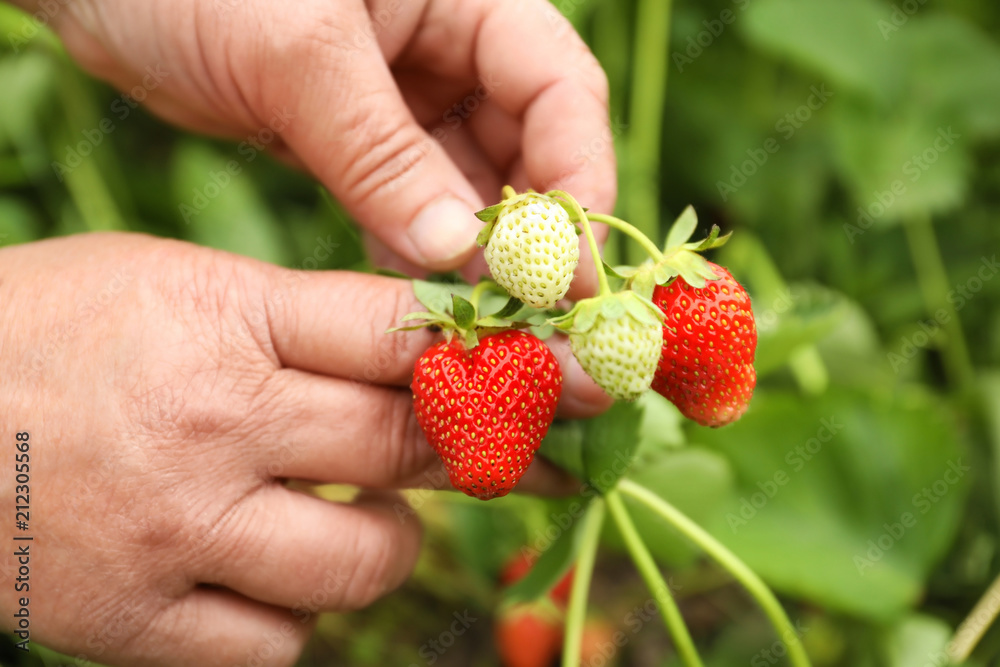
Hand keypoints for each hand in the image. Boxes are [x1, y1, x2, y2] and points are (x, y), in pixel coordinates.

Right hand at [0, 233, 607, 665]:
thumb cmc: (51, 330)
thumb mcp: (174, 285)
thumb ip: (299, 318)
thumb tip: (422, 355)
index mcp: (225, 320)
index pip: (403, 334)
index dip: (512, 354)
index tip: (588, 373)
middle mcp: (216, 427)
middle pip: (408, 444)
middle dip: (491, 451)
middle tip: (536, 454)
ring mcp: (180, 532)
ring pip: (365, 562)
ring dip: (389, 542)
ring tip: (351, 513)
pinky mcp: (139, 624)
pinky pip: (283, 642)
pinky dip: (302, 612)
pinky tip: (270, 572)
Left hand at [34, 0, 614, 287]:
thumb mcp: (295, 54)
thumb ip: (380, 153)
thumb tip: (456, 252)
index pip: (560, 91)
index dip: (576, 181)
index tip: (564, 272)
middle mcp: (449, 46)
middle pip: (528, 149)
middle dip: (529, 235)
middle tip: (527, 321)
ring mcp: (405, 96)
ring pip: (470, 185)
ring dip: (475, 255)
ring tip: (475, 323)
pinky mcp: (358, 138)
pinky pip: (410, 203)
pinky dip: (416, 250)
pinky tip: (416, 299)